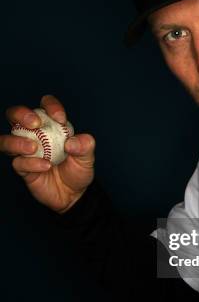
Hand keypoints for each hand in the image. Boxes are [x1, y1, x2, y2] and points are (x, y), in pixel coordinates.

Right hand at [0, 94, 94, 212]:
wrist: (73, 195)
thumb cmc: (77, 170)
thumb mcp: (88, 157)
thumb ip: (85, 145)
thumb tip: (72, 141)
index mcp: (50, 125)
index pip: (45, 106)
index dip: (50, 106)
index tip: (61, 119)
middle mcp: (34, 134)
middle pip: (14, 115)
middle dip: (21, 114)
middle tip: (35, 124)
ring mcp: (25, 151)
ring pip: (6, 139)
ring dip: (17, 141)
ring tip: (34, 148)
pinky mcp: (22, 168)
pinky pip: (18, 162)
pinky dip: (31, 163)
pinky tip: (45, 166)